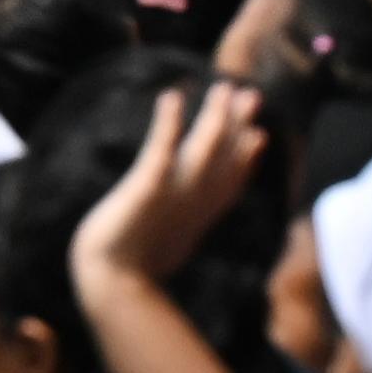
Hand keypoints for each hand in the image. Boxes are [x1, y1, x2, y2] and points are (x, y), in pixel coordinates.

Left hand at [72, 78, 263, 285]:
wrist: (112, 285)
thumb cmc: (128, 271)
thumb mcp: (160, 250)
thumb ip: (173, 236)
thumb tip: (178, 235)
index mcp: (196, 217)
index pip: (228, 183)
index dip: (245, 160)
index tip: (259, 137)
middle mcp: (192, 202)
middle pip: (224, 158)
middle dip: (239, 127)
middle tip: (252, 96)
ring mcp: (174, 194)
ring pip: (204, 148)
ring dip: (216, 117)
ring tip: (224, 87)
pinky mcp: (148, 187)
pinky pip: (161, 149)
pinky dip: (168, 123)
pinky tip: (172, 97)